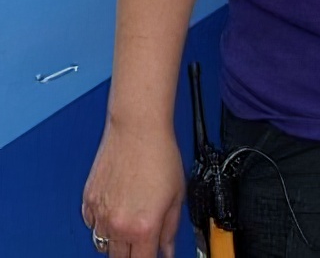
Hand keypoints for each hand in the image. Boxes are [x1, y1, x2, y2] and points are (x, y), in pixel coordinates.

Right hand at [82, 120, 184, 257]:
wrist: (138, 127)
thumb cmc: (159, 153)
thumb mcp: (177, 194)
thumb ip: (171, 228)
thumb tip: (167, 249)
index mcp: (143, 227)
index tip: (152, 254)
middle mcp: (118, 225)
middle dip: (132, 254)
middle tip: (141, 241)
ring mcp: (100, 214)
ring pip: (102, 244)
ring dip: (115, 240)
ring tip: (129, 222)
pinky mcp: (88, 200)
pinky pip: (91, 225)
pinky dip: (101, 223)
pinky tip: (115, 209)